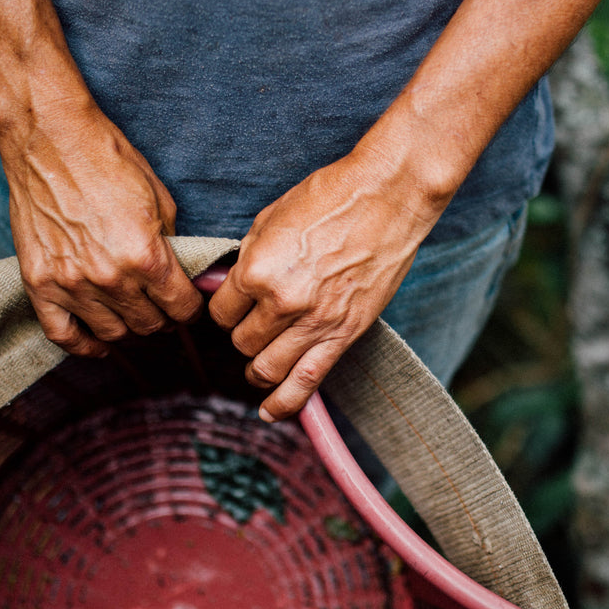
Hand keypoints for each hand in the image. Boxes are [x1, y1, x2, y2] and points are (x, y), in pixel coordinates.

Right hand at [0, 96, 203, 356]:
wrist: (49, 138)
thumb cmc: (108, 160)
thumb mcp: (160, 200)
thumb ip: (173, 245)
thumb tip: (187, 275)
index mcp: (147, 257)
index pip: (181, 308)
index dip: (190, 308)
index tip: (188, 303)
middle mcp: (110, 278)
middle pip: (150, 325)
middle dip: (163, 317)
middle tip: (161, 305)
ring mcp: (71, 284)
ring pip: (112, 334)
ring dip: (128, 328)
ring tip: (133, 314)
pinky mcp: (39, 283)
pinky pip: (61, 334)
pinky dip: (83, 345)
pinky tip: (97, 342)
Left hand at [208, 152, 441, 420]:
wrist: (388, 197)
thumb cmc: (331, 197)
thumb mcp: (271, 218)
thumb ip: (249, 258)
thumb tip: (234, 283)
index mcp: (257, 270)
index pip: (220, 312)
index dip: (224, 309)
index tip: (233, 305)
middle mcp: (282, 302)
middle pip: (242, 341)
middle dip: (242, 334)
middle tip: (253, 324)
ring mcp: (315, 322)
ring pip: (267, 368)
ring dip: (258, 369)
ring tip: (258, 366)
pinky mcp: (344, 334)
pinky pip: (307, 382)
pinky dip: (285, 403)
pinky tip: (271, 412)